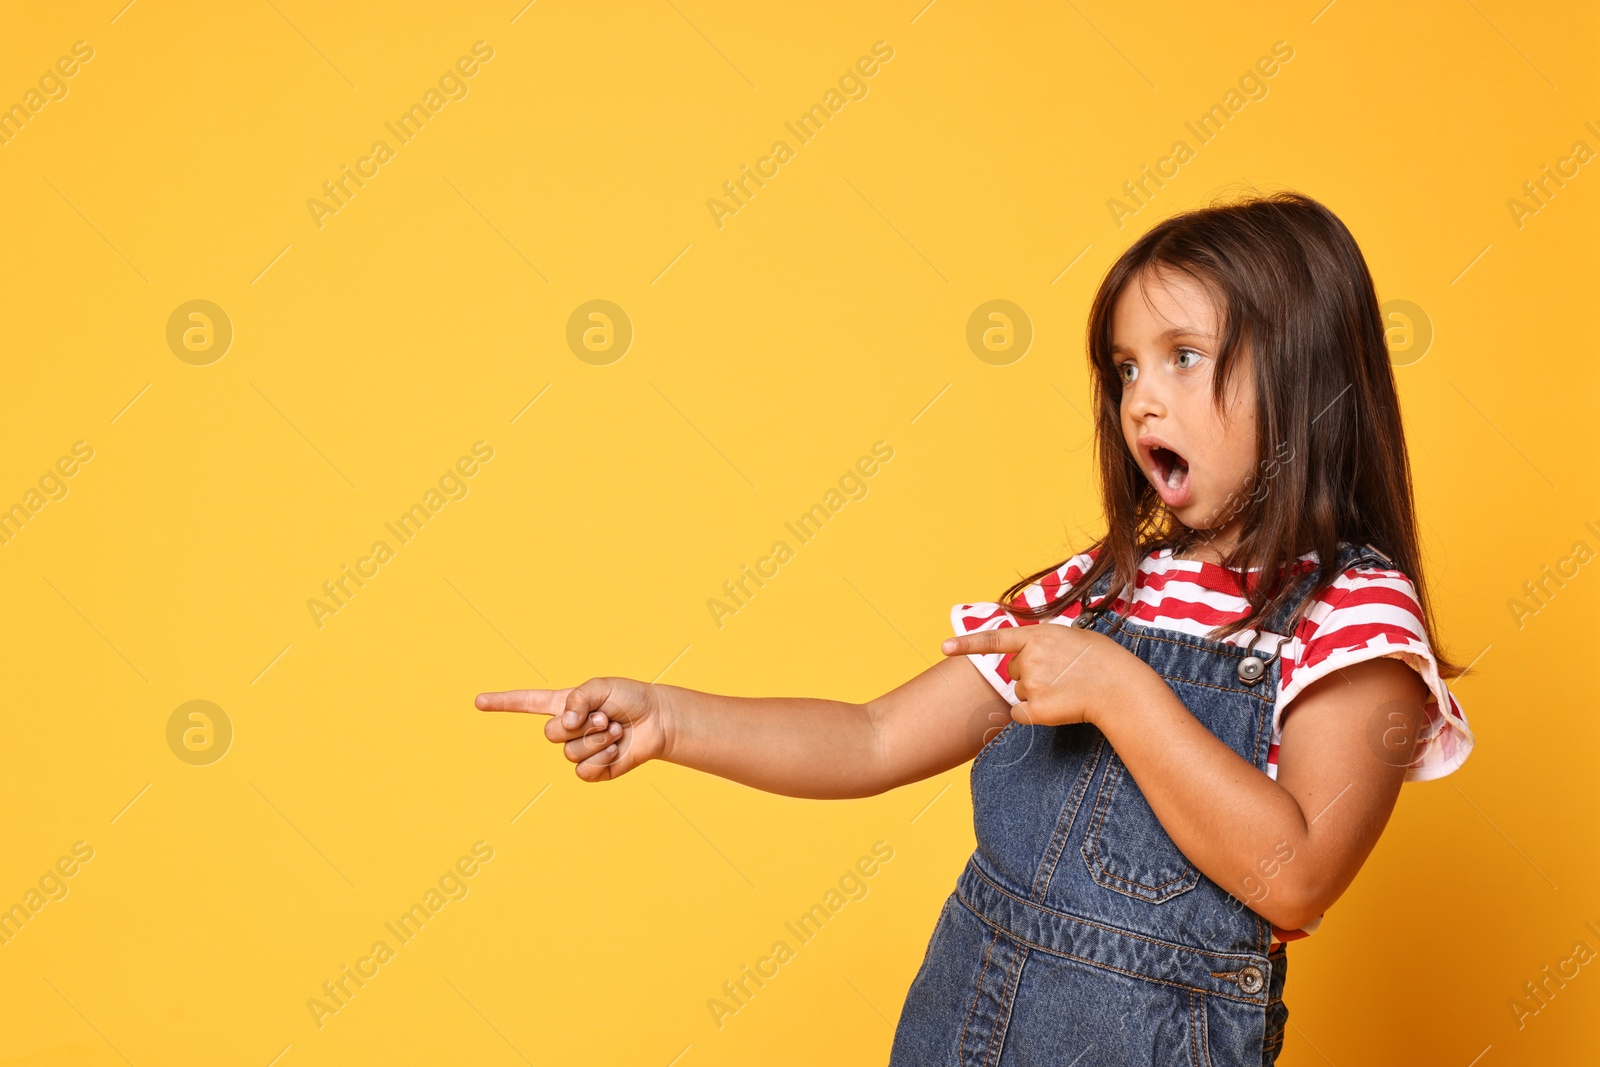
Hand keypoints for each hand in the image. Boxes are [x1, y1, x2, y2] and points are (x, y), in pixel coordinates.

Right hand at [475, 677, 669, 781]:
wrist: (657, 720)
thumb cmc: (630, 698)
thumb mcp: (601, 687)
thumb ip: (577, 698)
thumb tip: (565, 723)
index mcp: (565, 705)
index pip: (527, 703)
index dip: (503, 703)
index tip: (478, 701)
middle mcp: (569, 729)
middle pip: (550, 734)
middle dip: (579, 724)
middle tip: (604, 716)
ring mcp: (580, 751)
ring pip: (569, 753)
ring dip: (597, 739)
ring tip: (615, 729)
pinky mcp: (594, 770)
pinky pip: (584, 771)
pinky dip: (602, 758)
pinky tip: (616, 749)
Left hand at [940, 623, 1139, 727]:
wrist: (1120, 686)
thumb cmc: (1103, 660)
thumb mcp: (1072, 637)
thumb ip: (1044, 643)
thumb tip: (1026, 656)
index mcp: (1037, 635)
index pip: (994, 639)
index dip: (967, 643)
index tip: (943, 647)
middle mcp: (1029, 658)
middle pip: (1013, 672)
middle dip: (1031, 674)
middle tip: (1062, 674)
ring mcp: (1031, 684)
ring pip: (1021, 693)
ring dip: (1038, 693)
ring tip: (1067, 688)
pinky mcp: (1035, 709)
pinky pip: (1021, 714)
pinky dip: (1034, 715)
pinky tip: (1059, 706)